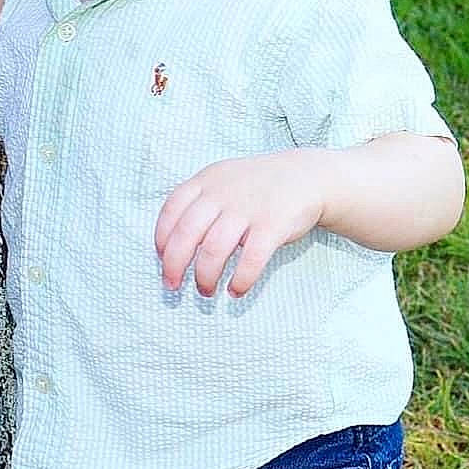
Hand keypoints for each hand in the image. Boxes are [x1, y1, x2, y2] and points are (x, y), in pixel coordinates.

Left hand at [154, 151, 327, 298]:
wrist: (306, 176)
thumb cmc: (257, 187)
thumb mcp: (223, 180)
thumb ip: (198, 203)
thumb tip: (171, 244)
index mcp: (207, 180)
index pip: (172, 210)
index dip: (161, 238)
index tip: (161, 258)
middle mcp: (223, 193)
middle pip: (187, 234)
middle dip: (174, 265)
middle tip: (173, 286)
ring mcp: (248, 208)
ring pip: (214, 250)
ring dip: (205, 277)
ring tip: (206, 292)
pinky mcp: (273, 225)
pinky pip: (251, 260)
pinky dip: (240, 280)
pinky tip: (236, 291)